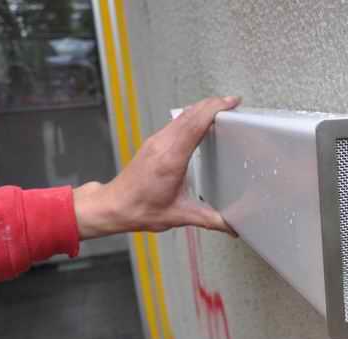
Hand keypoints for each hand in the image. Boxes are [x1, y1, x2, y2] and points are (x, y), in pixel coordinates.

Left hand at [73, 96, 240, 238]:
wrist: (114, 206)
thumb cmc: (140, 209)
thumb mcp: (181, 216)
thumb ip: (211, 220)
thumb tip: (233, 227)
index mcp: (171, 158)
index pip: (196, 123)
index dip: (215, 109)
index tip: (232, 103)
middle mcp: (162, 145)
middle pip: (190, 113)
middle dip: (213, 104)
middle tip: (233, 103)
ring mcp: (156, 141)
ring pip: (182, 115)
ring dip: (202, 108)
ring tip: (220, 109)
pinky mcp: (153, 143)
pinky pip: (175, 122)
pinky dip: (191, 117)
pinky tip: (199, 122)